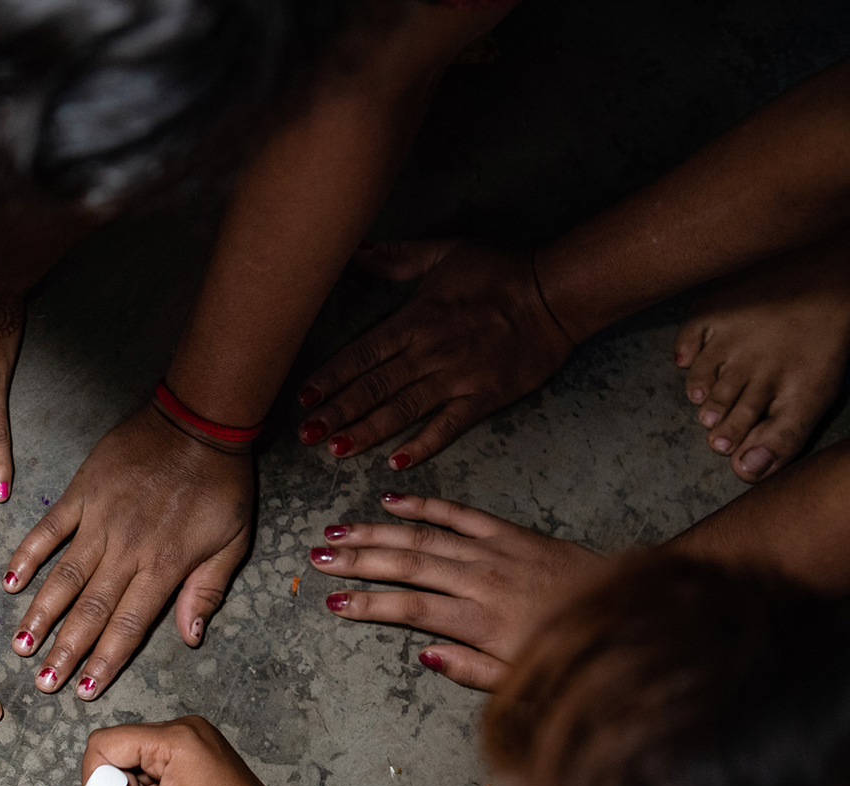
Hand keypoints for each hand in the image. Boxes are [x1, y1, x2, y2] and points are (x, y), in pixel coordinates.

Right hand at [4, 406, 252, 699]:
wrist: (199, 421)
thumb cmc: (222, 483)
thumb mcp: (233, 541)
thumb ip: (207, 590)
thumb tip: (190, 637)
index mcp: (165, 565)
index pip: (129, 625)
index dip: (105, 661)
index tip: (84, 690)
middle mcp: (127, 549)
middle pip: (90, 610)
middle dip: (64, 650)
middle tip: (41, 683)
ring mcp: (100, 520)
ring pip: (64, 576)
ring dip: (39, 613)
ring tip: (19, 645)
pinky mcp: (82, 493)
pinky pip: (49, 529)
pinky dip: (27, 555)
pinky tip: (9, 582)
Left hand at [294, 241, 576, 469]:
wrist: (556, 294)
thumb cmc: (498, 272)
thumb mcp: (444, 253)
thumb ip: (396, 258)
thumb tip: (356, 250)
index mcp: (414, 321)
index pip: (361, 354)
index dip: (330, 377)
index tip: (302, 397)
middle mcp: (428, 354)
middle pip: (372, 387)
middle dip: (336, 412)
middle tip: (305, 435)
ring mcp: (455, 379)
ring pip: (401, 410)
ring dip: (366, 432)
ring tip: (334, 450)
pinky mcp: (483, 398)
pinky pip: (448, 426)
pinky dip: (423, 446)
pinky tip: (396, 463)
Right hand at [307, 492, 605, 690]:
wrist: (629, 607)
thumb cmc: (572, 649)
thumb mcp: (524, 678)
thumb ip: (472, 669)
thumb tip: (424, 654)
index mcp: (484, 622)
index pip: (412, 608)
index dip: (369, 603)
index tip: (333, 600)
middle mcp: (485, 582)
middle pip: (408, 565)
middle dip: (358, 560)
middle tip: (317, 556)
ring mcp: (498, 552)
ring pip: (425, 537)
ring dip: (376, 532)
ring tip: (337, 530)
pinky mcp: (512, 533)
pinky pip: (462, 514)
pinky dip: (426, 505)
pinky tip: (392, 500)